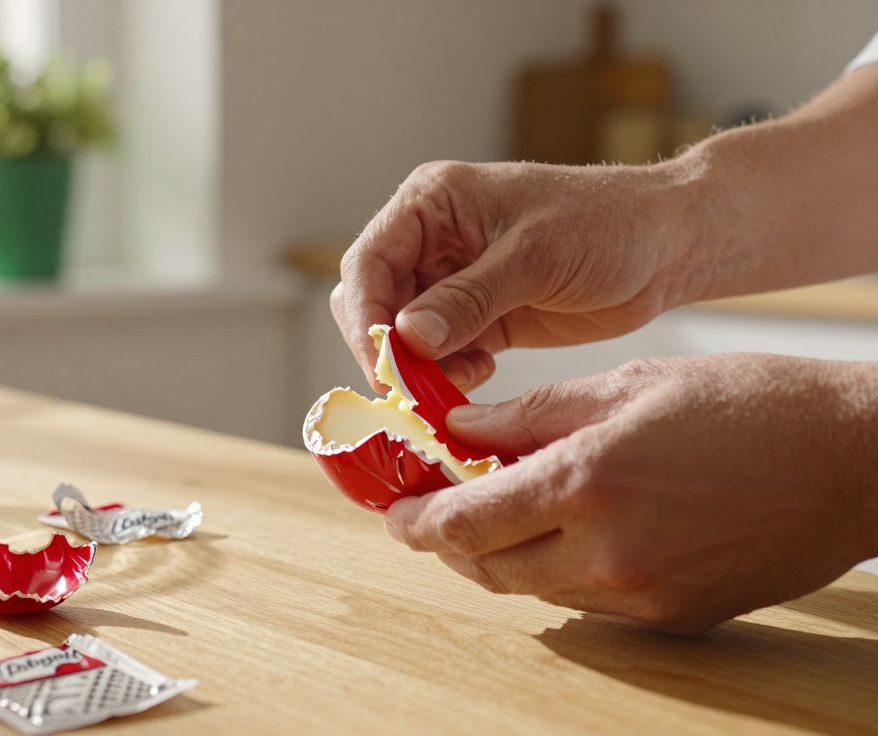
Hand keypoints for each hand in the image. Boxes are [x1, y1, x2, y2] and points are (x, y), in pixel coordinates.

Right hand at [331, 158, 709, 391]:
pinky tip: (480, 373)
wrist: (669, 246)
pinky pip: (438, 354)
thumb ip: (468, 298)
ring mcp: (452, 281)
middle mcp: (430, 240)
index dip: (366, 316)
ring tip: (461, 379)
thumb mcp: (535, 257)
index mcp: (432, 203)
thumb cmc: (609, 225)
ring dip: (418, 367)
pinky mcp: (478, 317)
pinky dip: (446, 373)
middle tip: (414, 390)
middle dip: (387, 349)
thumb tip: (406, 337)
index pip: (368, 263)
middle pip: (374, 303)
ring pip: (401, 335)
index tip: (383, 365)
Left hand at [383, 354, 877, 632]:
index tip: (395, 510)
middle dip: (450, 540)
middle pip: (487, 567)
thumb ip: (531, 416)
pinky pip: (586, 601)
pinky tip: (568, 530)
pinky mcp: (671, 618)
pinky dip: (558, 568)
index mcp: (587, 483)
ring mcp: (640, 595)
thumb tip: (462, 433)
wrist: (853, 462)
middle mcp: (606, 552)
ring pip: (534, 588)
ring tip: (501, 509)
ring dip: (503, 554)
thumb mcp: (627, 386)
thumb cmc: (747, 405)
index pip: (464, 522)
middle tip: (435, 509)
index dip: (416, 521)